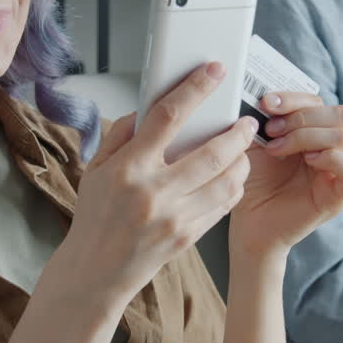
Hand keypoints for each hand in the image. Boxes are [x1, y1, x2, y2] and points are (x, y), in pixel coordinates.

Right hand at [58, 62, 257, 302]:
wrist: (95, 270)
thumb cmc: (96, 216)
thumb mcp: (96, 169)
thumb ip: (122, 134)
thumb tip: (148, 108)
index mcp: (129, 167)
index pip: (168, 116)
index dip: (195, 88)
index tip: (214, 71)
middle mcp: (154, 191)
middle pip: (212, 152)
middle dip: (237, 132)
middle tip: (247, 121)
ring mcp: (174, 216)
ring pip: (226, 181)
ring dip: (243, 160)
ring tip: (245, 148)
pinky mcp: (187, 236)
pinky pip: (223, 206)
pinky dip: (234, 187)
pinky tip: (234, 176)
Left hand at [228, 91, 342, 265]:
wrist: (249, 224)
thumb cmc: (253, 183)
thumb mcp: (253, 143)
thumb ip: (260, 117)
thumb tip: (258, 89)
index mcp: (312, 133)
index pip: (318, 101)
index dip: (294, 97)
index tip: (266, 103)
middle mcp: (330, 149)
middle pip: (338, 113)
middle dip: (300, 117)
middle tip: (270, 131)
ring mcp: (338, 171)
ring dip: (307, 136)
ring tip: (278, 149)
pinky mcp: (340, 194)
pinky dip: (332, 159)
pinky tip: (307, 162)